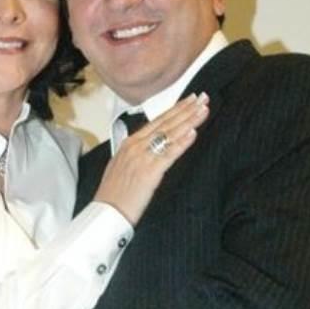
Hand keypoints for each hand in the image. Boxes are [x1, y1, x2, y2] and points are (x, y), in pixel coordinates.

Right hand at [93, 93, 209, 225]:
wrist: (106, 210)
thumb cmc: (113, 192)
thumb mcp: (120, 164)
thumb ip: (133, 151)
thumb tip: (143, 144)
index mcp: (129, 142)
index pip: (157, 121)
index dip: (175, 109)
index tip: (189, 100)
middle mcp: (136, 145)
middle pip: (166, 123)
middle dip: (186, 109)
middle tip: (202, 98)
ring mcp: (143, 157)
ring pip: (170, 134)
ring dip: (189, 120)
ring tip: (203, 110)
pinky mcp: (150, 171)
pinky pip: (169, 154)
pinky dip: (182, 142)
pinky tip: (193, 133)